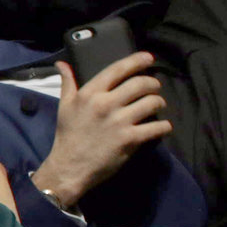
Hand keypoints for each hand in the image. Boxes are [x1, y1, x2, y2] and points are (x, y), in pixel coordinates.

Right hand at [32, 53, 171, 208]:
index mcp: (90, 93)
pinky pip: (156, 127)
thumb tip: (62, 64)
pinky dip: (164, 126)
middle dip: (153, 84)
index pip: (118, 69)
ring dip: (159, 103)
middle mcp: (106, 104)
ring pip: (152, 103)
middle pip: (140, 84)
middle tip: (155, 88)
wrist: (69, 167)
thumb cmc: (68, 136)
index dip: (137, 60)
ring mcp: (120, 122)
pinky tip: (163, 127)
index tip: (148, 58)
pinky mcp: (130, 139)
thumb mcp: (64, 106)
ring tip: (158, 105)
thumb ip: (67, 83)